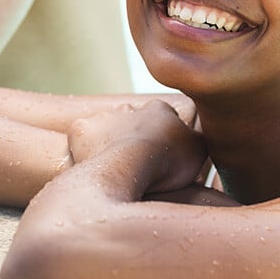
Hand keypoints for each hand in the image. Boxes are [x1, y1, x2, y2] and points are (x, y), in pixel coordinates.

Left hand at [67, 99, 206, 193]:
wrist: (134, 165)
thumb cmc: (170, 161)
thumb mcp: (198, 149)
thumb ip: (196, 139)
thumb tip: (196, 138)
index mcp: (159, 109)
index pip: (162, 118)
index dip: (161, 140)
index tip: (161, 159)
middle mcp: (130, 107)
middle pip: (132, 122)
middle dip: (134, 139)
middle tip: (138, 166)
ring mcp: (104, 117)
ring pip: (106, 129)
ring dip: (109, 144)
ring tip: (114, 170)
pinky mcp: (81, 129)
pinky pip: (82, 138)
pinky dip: (85, 149)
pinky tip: (93, 165)